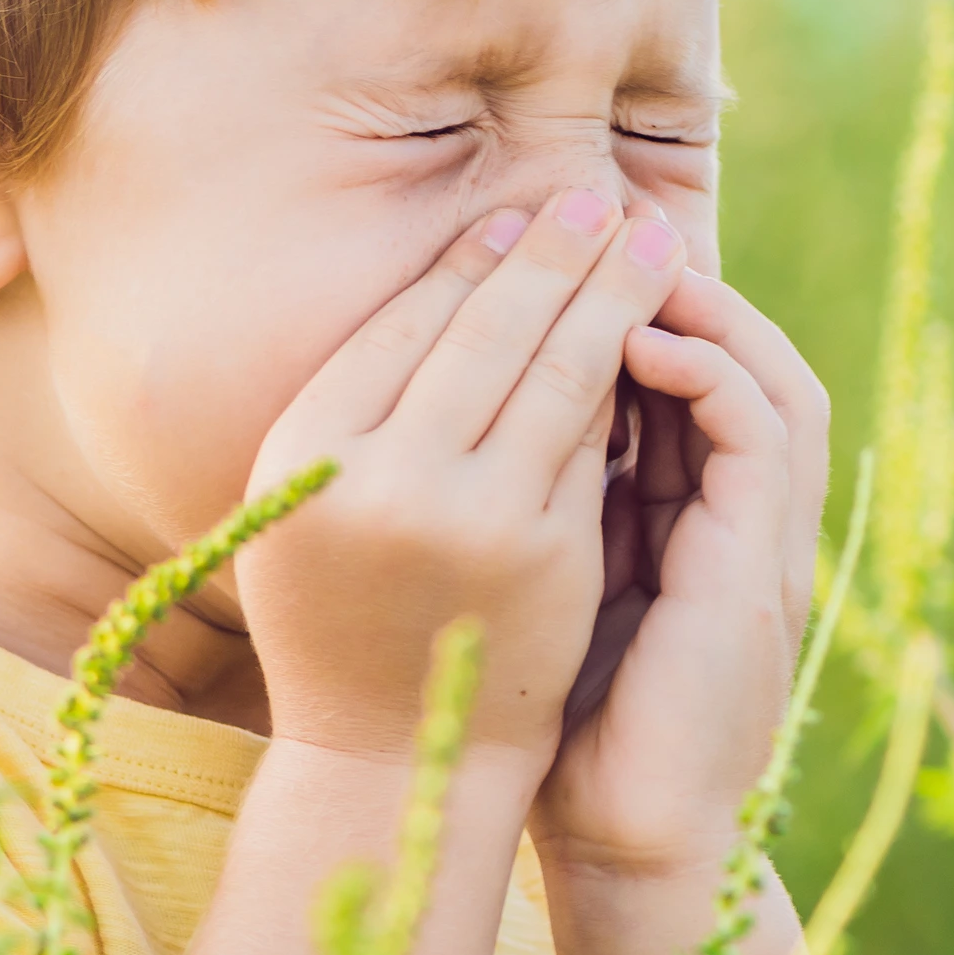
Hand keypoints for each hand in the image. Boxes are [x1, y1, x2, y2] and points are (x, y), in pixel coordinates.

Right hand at [240, 188, 694, 767]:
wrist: (386, 758)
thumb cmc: (341, 614)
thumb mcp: (307, 504)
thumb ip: (360, 409)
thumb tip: (460, 276)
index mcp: (303, 451)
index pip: (404, 326)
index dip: (469, 262)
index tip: (516, 215)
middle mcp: (380, 476)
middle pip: (485, 331)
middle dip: (552, 252)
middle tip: (598, 196)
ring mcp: (470, 516)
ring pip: (554, 373)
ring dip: (608, 293)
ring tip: (645, 240)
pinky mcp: (545, 555)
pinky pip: (591, 441)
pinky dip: (624, 379)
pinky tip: (650, 333)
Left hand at [531, 273, 829, 880]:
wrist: (624, 843)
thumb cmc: (564, 725)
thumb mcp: (546, 583)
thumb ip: (540, 503)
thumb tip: (459, 412)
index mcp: (696, 522)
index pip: (689, 378)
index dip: (636, 307)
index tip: (557, 253)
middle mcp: (744, 523)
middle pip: (743, 358)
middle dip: (675, 283)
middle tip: (599, 219)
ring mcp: (767, 544)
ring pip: (771, 378)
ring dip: (706, 309)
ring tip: (623, 260)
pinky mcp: (764, 571)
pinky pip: (764, 435)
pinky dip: (710, 374)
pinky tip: (638, 343)